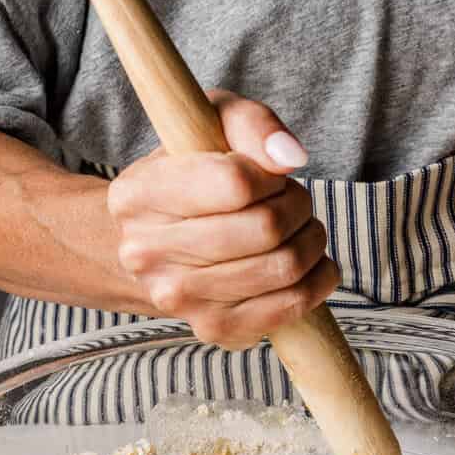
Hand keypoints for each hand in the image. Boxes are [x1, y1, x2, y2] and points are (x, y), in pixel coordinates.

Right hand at [108, 90, 337, 349]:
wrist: (164, 245)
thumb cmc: (195, 174)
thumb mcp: (213, 125)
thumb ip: (252, 124)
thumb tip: (290, 157)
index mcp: (137, 195)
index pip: (234, 185)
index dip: (269, 176)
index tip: (268, 176)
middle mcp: (146, 254)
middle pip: (265, 229)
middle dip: (298, 207)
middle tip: (294, 202)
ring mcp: (178, 299)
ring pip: (283, 267)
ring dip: (311, 241)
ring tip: (300, 229)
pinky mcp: (213, 329)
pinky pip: (291, 305)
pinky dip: (317, 278)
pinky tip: (309, 262)